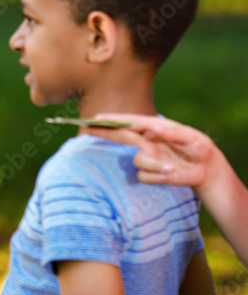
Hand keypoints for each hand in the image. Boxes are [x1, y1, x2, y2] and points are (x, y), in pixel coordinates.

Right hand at [90, 113, 221, 189]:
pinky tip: (171, 174)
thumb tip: (155, 129)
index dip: (113, 120)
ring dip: (154, 165)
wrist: (206, 168)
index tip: (97, 118)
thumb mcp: (192, 138)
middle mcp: (147, 141)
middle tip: (88, 129)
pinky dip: (157, 176)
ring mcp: (148, 157)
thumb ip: (175, 133)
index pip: (131, 122)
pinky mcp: (151, 173)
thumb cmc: (199, 147)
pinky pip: (145, 176)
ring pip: (138, 161)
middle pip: (121, 136)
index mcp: (154, 128)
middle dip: (105, 132)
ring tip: (172, 168)